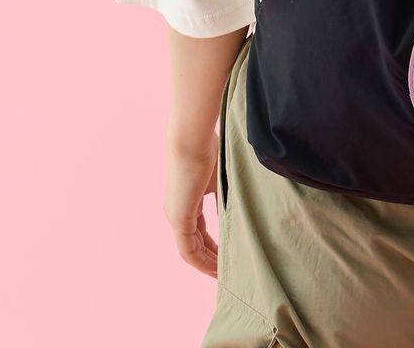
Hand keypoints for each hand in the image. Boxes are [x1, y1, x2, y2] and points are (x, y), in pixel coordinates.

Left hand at [164, 134, 220, 277]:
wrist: (193, 137)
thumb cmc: (208, 148)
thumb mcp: (219, 176)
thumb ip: (225, 195)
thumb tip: (238, 208)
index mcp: (185, 201)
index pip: (198, 231)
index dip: (211, 246)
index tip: (226, 254)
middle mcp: (176, 211)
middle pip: (192, 245)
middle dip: (210, 259)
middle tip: (226, 271)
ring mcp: (175, 215)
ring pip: (189, 251)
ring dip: (206, 264)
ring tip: (222, 274)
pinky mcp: (178, 217)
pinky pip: (188, 249)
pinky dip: (201, 260)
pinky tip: (215, 268)